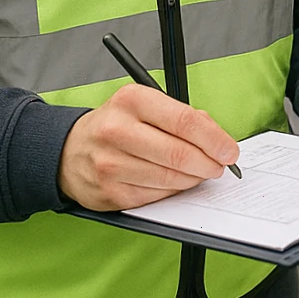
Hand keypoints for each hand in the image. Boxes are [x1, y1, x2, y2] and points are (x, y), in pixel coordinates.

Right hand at [57, 84, 239, 210]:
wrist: (69, 150)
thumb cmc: (117, 125)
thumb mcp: (146, 105)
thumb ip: (183, 116)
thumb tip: (217, 138)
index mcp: (132, 100)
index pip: (185, 121)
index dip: (214, 139)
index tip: (229, 150)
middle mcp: (117, 130)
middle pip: (179, 153)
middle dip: (209, 163)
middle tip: (219, 165)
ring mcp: (110, 164)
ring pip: (170, 178)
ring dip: (193, 179)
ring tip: (199, 173)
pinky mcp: (109, 192)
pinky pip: (155, 197)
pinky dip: (172, 191)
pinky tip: (174, 182)